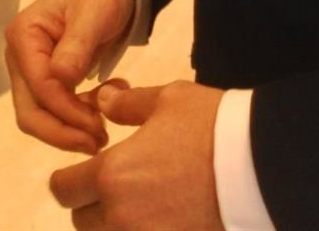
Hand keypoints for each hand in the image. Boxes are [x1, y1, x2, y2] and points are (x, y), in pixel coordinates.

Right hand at [6, 0, 136, 153]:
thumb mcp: (94, 11)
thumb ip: (77, 44)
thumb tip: (60, 78)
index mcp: (23, 36)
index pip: (39, 87)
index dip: (66, 111)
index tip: (97, 125)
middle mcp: (19, 56)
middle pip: (30, 111)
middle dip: (63, 131)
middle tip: (99, 142)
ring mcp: (29, 70)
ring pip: (40, 116)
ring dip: (70, 129)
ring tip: (104, 130)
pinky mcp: (44, 79)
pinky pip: (54, 109)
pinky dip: (76, 117)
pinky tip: (103, 109)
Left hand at [49, 81, 224, 230]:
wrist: (256, 165)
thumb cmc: (209, 125)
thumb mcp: (168, 100)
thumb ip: (128, 104)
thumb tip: (102, 101)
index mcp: (112, 174)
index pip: (63, 188)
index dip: (67, 178)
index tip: (80, 171)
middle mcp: (120, 216)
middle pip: (81, 221)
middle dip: (89, 203)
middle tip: (114, 185)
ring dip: (113, 222)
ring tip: (138, 202)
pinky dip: (140, 230)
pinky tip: (159, 216)